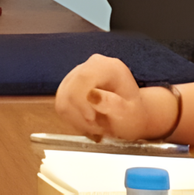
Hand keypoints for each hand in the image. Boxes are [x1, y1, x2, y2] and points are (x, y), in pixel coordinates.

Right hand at [53, 54, 168, 140]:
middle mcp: (90, 66)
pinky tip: (87, 123)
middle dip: (81, 115)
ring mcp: (77, 74)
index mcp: (108, 67)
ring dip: (77, 120)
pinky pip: (61, 105)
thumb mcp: (130, 113)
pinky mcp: (68, 86)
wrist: (129, 115)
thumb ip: (114, 104)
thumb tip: (92, 96)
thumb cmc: (132, 115)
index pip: (84, 76)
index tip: (91, 118)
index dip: (81, 100)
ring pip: (63, 99)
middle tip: (98, 128)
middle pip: (70, 89)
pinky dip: (72, 119)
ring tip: (95, 126)